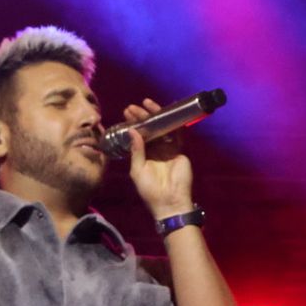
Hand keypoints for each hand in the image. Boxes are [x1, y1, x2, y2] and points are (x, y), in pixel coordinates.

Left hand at [123, 98, 195, 219]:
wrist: (170, 201)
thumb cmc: (150, 190)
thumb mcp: (138, 170)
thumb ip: (136, 150)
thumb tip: (132, 131)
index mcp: (143, 155)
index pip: (138, 135)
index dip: (133, 124)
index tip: (126, 113)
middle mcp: (155, 150)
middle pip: (149, 129)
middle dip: (141, 117)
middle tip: (132, 107)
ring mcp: (168, 149)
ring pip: (162, 128)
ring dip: (155, 116)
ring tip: (146, 104)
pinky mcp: (179, 150)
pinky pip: (177, 134)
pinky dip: (173, 122)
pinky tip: (167, 113)